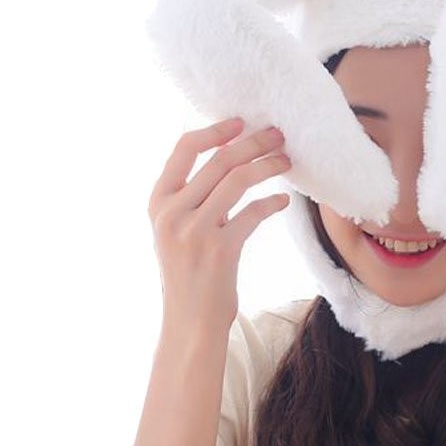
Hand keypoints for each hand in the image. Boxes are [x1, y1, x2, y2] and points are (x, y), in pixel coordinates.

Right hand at [147, 118, 291, 331]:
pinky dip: (272, 202)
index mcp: (158, 202)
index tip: (240, 122)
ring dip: (267, 164)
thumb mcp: (177, 232)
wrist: (190, 323)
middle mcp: (172, 212)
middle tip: (279, 134)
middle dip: (253, 142)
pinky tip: (283, 200)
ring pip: (238, 180)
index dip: (215, 130)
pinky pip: (253, 212)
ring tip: (286, 159)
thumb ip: (192, 199)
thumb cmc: (189, 276)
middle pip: (219, 160)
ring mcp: (194, 230)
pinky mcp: (220, 250)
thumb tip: (227, 161)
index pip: (184, 149)